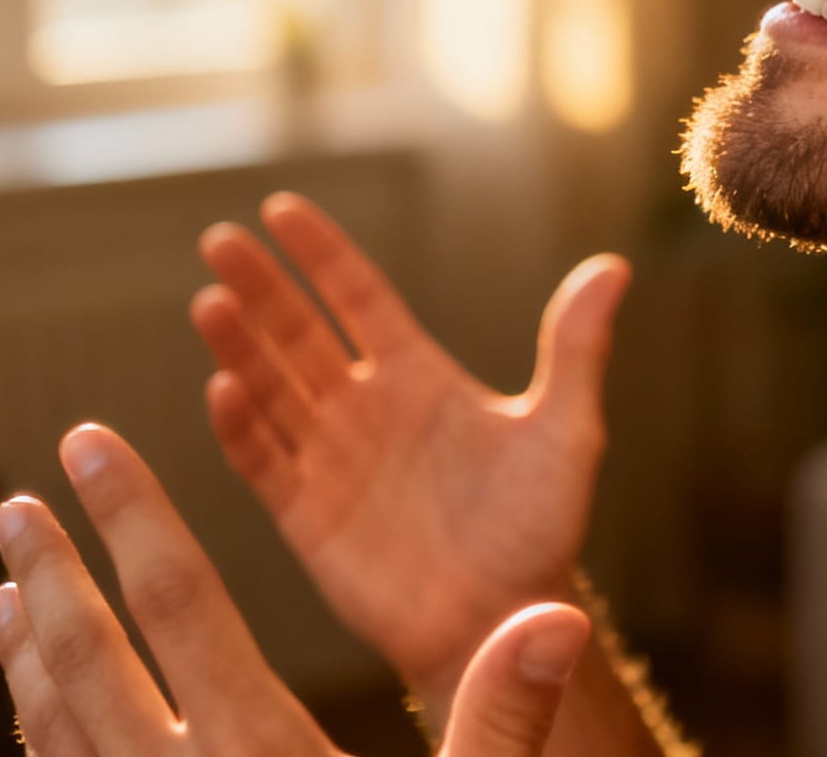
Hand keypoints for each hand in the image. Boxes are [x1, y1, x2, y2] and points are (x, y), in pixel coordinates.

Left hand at [0, 423, 588, 756]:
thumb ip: (504, 719)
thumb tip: (552, 616)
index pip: (185, 609)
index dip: (136, 517)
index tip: (90, 444)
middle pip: (89, 660)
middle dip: (52, 573)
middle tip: (16, 500)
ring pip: (55, 728)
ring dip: (28, 648)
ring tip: (10, 585)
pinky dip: (36, 726)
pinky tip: (39, 703)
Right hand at [188, 193, 630, 710]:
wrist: (509, 617)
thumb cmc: (539, 524)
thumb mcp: (566, 429)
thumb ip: (577, 348)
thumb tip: (614, 266)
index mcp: (419, 376)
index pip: (358, 297)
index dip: (321, 255)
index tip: (280, 208)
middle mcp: (364, 408)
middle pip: (298, 332)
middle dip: (260, 287)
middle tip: (219, 238)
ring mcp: (330, 460)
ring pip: (270, 389)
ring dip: (239, 347)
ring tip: (212, 301)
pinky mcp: (307, 517)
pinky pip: (265, 463)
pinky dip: (241, 428)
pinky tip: (222, 387)